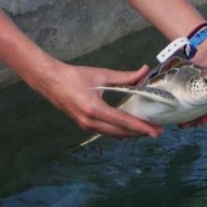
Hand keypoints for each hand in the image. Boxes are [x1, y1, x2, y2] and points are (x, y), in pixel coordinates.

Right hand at [30, 58, 163, 139]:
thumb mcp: (100, 74)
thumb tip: (143, 71)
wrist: (50, 81)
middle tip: (157, 131)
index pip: (123, 121)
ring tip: (146, 129)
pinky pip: (106, 131)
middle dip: (139, 133)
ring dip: (130, 133)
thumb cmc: (73, 76)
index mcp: (94, 109)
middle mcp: (90, 122)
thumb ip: (124, 77)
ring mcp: (86, 125)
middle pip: (120, 133)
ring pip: (113, 134)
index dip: (141, 127)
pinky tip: (128, 125)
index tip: (156, 131)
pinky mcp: (84, 124)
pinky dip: (119, 130)